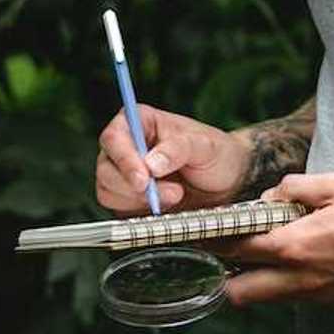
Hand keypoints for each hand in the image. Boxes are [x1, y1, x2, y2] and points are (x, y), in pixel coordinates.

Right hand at [94, 104, 249, 213]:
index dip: (124, 158)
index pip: (115, 136)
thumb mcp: (205, 145)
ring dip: (140, 200)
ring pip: (107, 190)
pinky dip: (139, 211)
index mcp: (141, 122)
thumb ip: (179, 149)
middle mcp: (126, 146)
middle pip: (106, 167)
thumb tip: (151, 164)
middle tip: (173, 192)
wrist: (227, 181)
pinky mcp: (127, 198)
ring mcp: (124, 173)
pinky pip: (117, 208)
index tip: (144, 178)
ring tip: (176, 195)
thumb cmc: (216, 154)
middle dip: (134, 186)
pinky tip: (165, 205)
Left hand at [218, 173, 333, 306]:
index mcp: (297, 246)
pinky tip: (305, 259)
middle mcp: (301, 278)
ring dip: (258, 280)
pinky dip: (289, 283)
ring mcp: (318, 295)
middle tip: (231, 252)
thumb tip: (272, 194)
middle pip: (240, 293)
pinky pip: (297, 297)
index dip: (216, 240)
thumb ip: (297, 187)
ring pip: (268, 299)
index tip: (207, 232)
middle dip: (226, 275)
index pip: (238, 249)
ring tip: (267, 253)